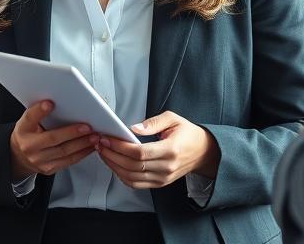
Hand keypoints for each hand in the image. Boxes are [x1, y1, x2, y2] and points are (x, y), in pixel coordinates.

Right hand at [9, 100, 99, 179]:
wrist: (19, 157)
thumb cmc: (28, 135)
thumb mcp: (28, 121)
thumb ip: (40, 113)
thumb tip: (58, 102)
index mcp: (23, 130)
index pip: (30, 118)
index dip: (39, 111)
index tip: (50, 103)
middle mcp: (29, 146)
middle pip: (52, 138)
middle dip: (72, 132)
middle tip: (88, 127)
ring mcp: (39, 160)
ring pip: (64, 152)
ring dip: (82, 144)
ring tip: (94, 136)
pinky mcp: (49, 169)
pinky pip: (68, 161)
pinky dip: (82, 153)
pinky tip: (89, 147)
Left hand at [97, 110, 219, 189]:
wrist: (202, 152)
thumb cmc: (188, 133)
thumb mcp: (173, 119)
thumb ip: (152, 122)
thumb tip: (132, 129)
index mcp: (171, 150)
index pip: (140, 153)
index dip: (120, 147)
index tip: (108, 139)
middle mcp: (166, 167)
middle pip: (132, 166)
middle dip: (112, 155)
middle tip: (100, 144)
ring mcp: (163, 178)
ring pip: (132, 177)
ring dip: (114, 166)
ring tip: (104, 153)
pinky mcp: (160, 183)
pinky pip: (136, 184)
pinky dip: (122, 176)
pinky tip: (115, 165)